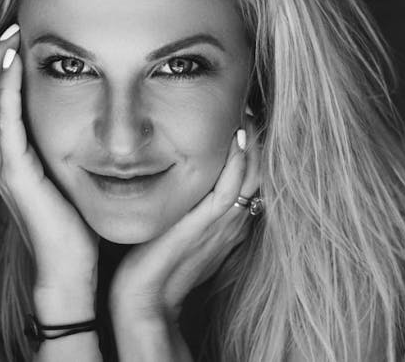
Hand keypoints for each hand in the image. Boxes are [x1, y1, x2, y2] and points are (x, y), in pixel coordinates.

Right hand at [0, 25, 98, 292]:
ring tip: (9, 35)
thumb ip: (52, 150)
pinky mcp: (16, 176)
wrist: (68, 269)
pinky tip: (17, 66)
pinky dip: (6, 89)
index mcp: (4, 156)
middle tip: (7, 26)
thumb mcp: (59, 176)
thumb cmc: (70, 224)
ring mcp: (2, 167)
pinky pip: (4, 123)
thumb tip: (71, 121)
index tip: (11, 37)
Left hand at [109, 119, 260, 325]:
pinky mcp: (208, 225)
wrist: (145, 298)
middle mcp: (233, 220)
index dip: (252, 148)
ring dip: (251, 143)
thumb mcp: (177, 229)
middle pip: (259, 171)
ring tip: (245, 113)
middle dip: (256, 139)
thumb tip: (181, 182)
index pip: (251, 176)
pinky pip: (232, 188)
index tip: (243, 118)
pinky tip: (236, 138)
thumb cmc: (156, 264)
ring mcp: (223, 223)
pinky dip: (237, 162)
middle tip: (248, 107)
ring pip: (251, 176)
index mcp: (229, 221)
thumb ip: (186, 208)